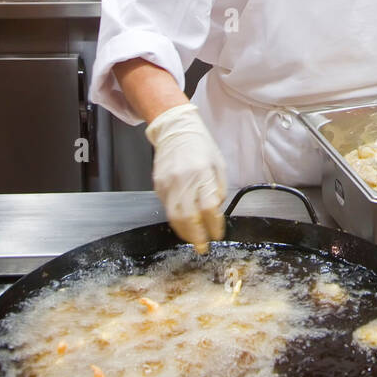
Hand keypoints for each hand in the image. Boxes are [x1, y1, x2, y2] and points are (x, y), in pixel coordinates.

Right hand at [145, 103, 226, 252]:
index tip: (218, 234)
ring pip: (174, 217)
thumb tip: (216, 211)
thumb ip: (218, 189)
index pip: (208, 207)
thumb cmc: (200, 145)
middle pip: (189, 217)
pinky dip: (176, 220)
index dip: (213, 225)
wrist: (175, 129)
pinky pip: (167, 208)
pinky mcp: (158, 186)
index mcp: (202, 173)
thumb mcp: (218, 164)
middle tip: (203, 247)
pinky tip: (184, 224)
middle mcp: (183, 180)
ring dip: (185, 233)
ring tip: (194, 239)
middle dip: (197, 236)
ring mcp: (168, 184)